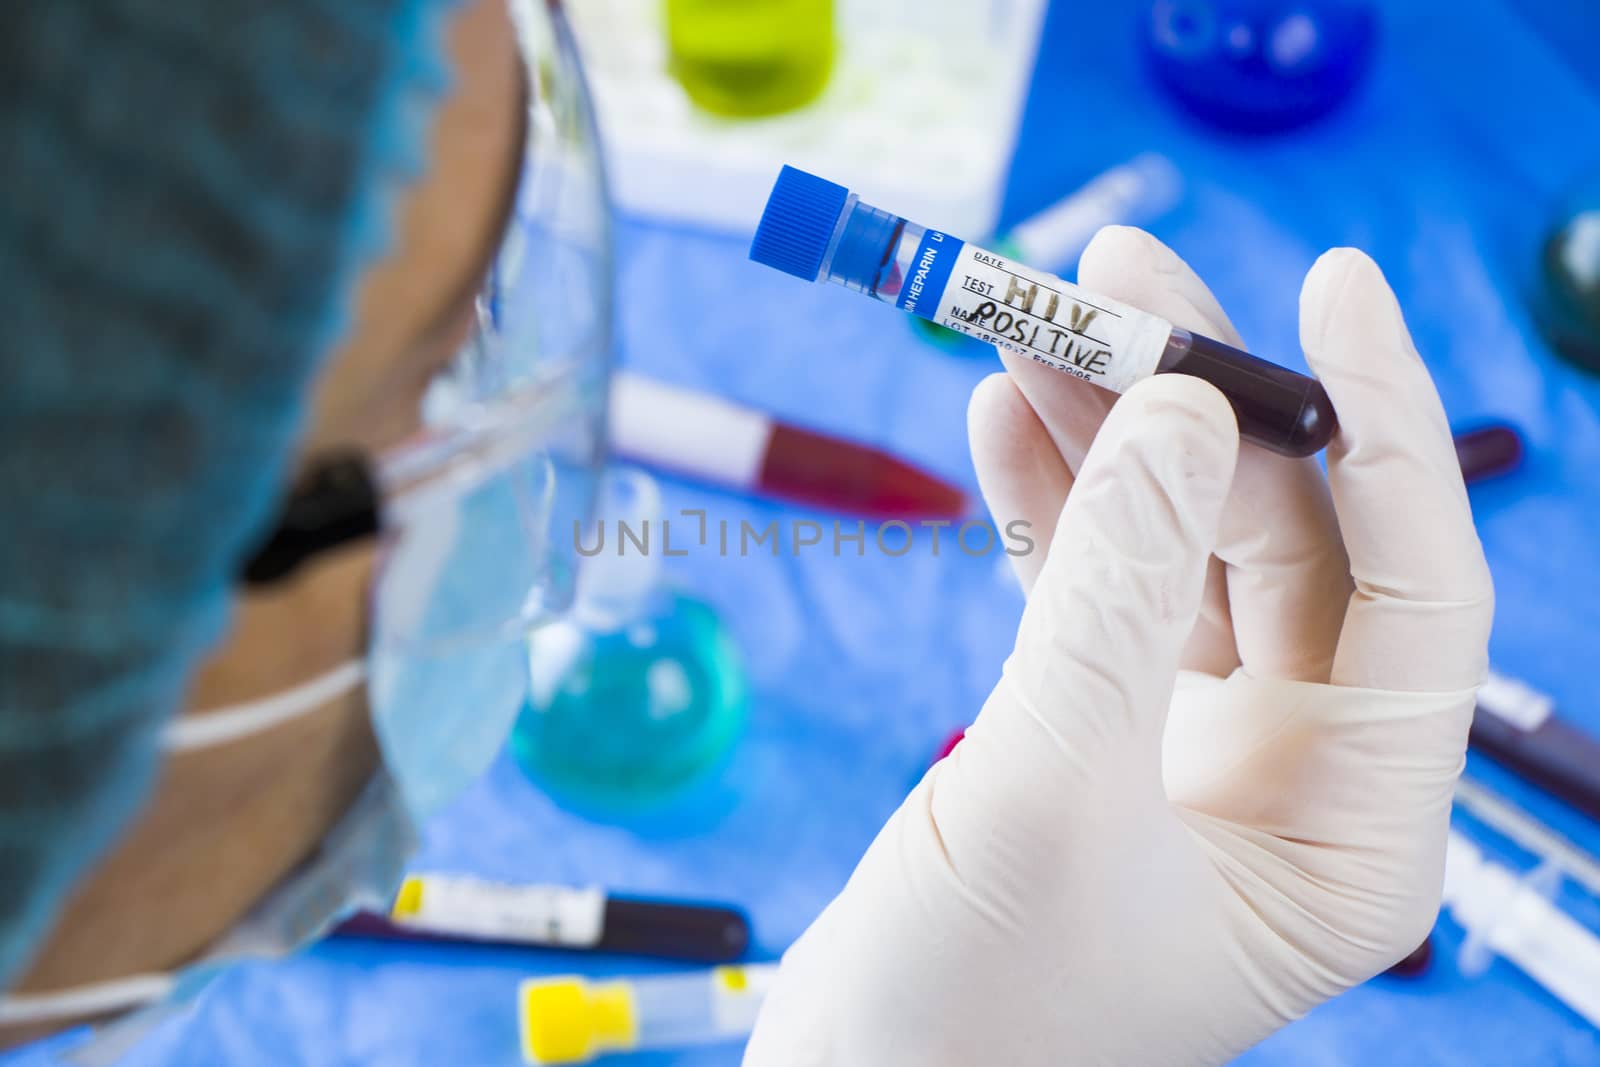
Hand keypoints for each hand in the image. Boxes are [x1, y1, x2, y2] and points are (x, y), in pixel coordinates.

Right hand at [743, 228, 1492, 1065]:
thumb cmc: (971, 1012)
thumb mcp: (1051, 790)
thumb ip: (1113, 594)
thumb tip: (1178, 410)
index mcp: (1354, 829)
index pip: (1417, 585)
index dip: (1384, 426)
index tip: (1329, 289)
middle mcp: (1295, 777)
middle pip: (1278, 539)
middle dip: (1198, 402)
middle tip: (1115, 284)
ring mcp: (1193, 748)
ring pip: (1175, 546)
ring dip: (1105, 434)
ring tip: (1029, 327)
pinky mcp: (1097, 733)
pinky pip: (1090, 587)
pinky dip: (1048, 503)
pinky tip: (1003, 422)